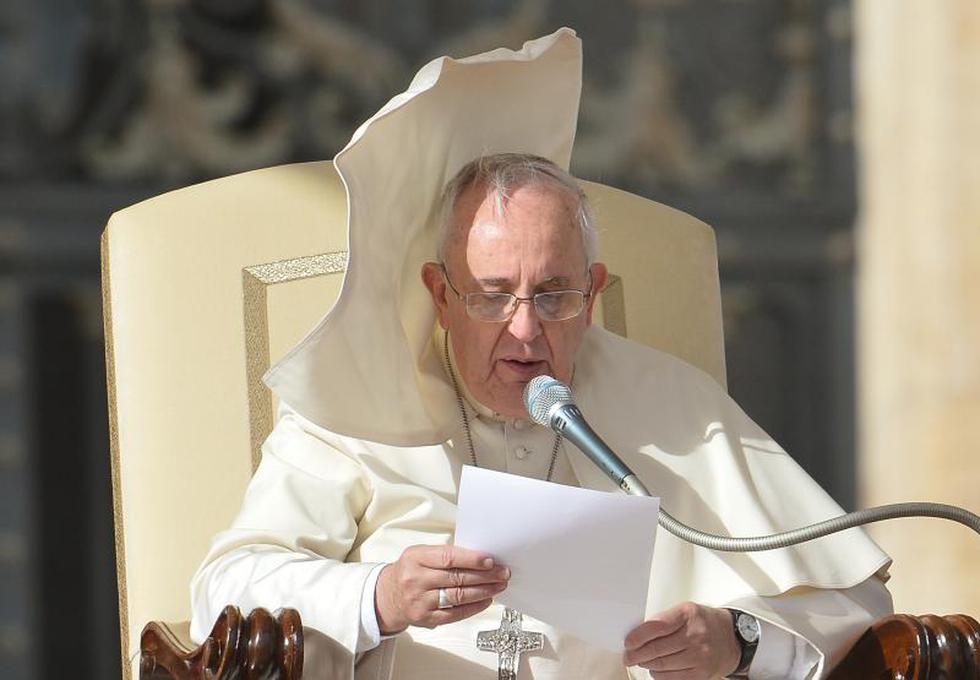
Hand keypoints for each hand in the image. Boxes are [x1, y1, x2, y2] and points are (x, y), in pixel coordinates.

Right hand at [375, 544, 509, 633]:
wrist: (387, 597)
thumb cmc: (410, 572)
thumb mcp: (420, 554)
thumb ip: (445, 555)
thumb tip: (479, 558)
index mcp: (415, 558)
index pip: (448, 557)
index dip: (472, 559)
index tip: (490, 560)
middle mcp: (415, 580)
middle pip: (457, 577)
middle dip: (485, 575)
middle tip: (503, 573)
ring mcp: (420, 601)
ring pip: (459, 596)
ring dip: (484, 591)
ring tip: (499, 585)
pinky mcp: (426, 618)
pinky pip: (455, 614)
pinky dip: (474, 607)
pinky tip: (485, 600)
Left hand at [623, 602, 739, 678]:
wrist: (730, 638)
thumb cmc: (704, 622)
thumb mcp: (685, 611)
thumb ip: (664, 620)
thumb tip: (638, 634)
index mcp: (688, 615)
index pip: (657, 626)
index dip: (638, 636)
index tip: (627, 642)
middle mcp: (696, 635)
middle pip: (657, 649)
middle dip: (636, 654)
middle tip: (628, 656)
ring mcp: (700, 656)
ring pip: (663, 665)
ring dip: (646, 664)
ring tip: (640, 661)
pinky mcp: (701, 673)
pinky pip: (673, 678)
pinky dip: (659, 675)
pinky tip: (655, 669)